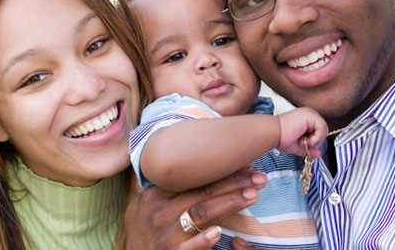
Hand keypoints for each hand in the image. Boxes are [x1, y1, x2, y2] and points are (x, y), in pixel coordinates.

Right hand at [123, 170, 266, 249]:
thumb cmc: (139, 232)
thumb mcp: (136, 204)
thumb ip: (147, 181)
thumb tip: (151, 152)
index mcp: (154, 195)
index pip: (190, 178)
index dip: (217, 170)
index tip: (241, 163)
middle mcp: (159, 211)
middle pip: (201, 192)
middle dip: (233, 183)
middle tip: (258, 177)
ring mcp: (165, 233)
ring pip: (201, 214)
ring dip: (229, 204)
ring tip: (253, 195)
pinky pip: (190, 246)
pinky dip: (203, 239)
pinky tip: (218, 233)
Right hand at [276, 107, 327, 157]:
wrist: (273, 133)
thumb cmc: (280, 137)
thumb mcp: (297, 145)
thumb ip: (308, 148)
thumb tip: (318, 153)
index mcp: (304, 119)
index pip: (318, 131)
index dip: (313, 140)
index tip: (302, 144)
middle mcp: (308, 114)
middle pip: (322, 130)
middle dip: (314, 140)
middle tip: (301, 142)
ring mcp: (309, 113)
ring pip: (324, 129)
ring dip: (315, 139)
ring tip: (302, 141)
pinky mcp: (310, 115)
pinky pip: (322, 128)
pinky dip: (316, 137)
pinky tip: (305, 139)